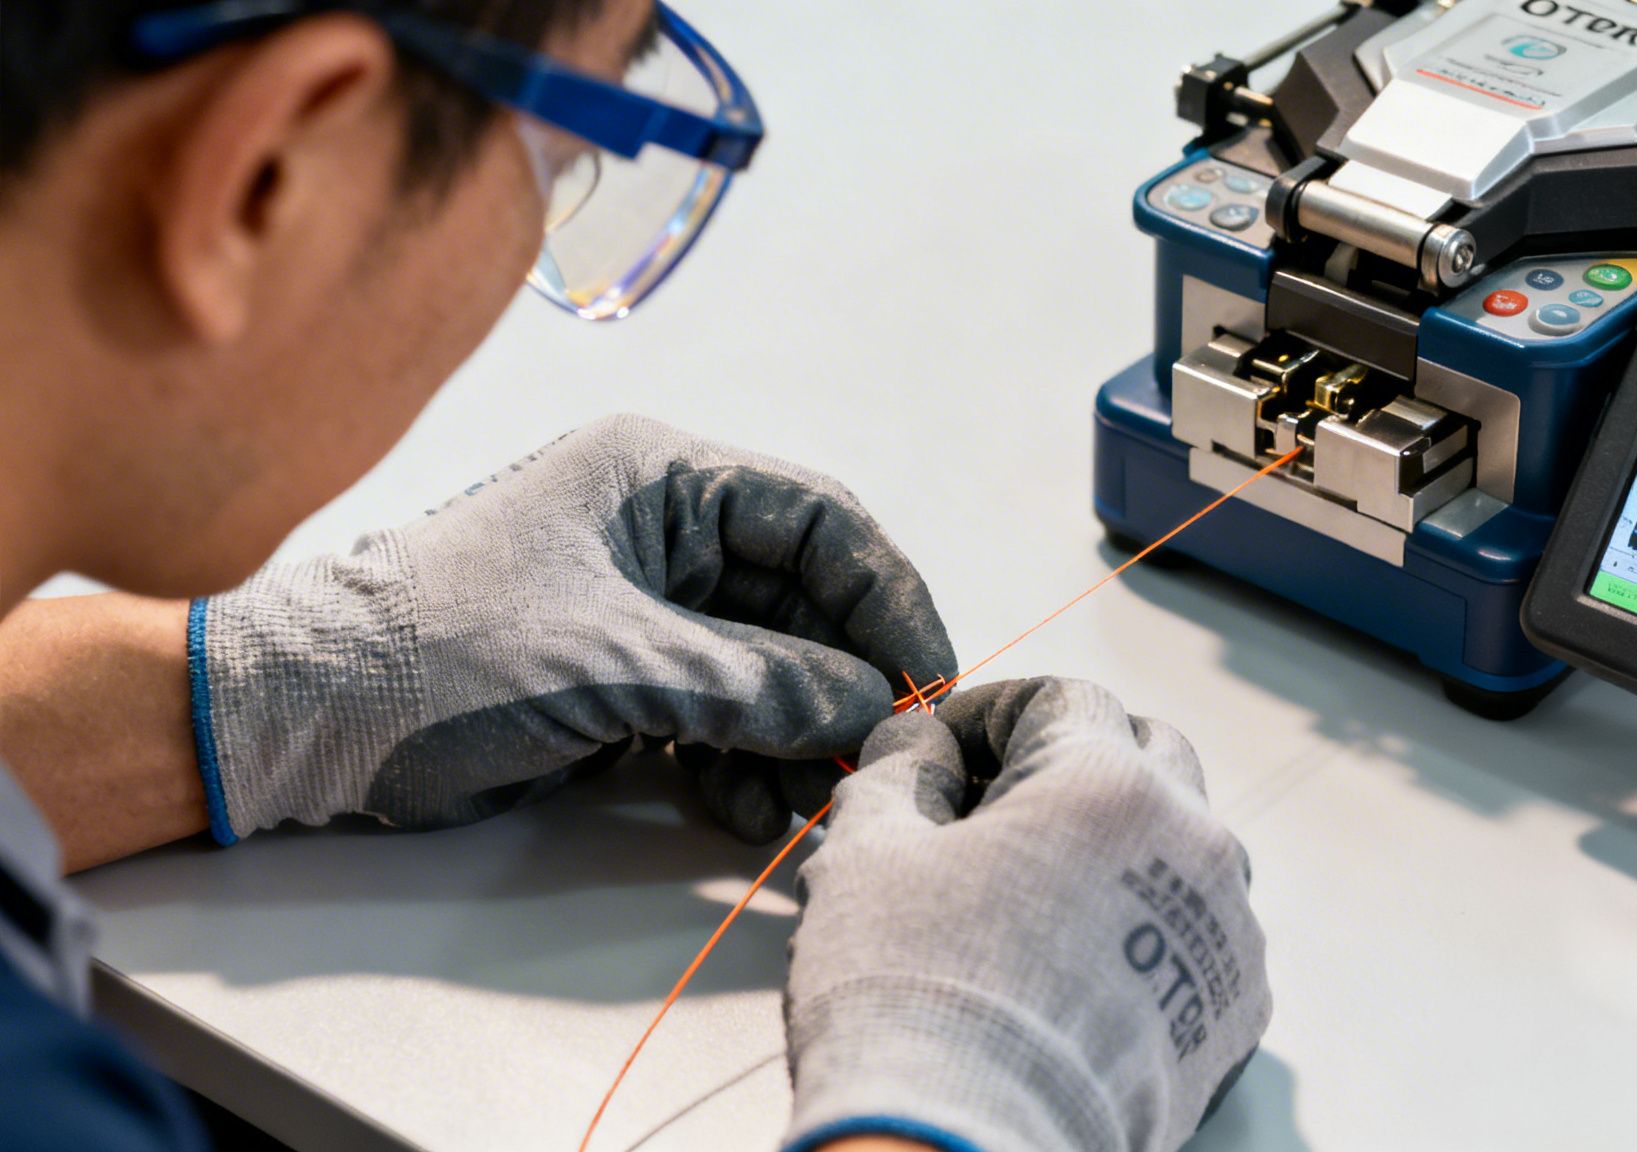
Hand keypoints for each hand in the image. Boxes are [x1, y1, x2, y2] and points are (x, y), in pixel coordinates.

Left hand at [190, 414, 954, 841]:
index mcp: (662, 479)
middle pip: (802, 600)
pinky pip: (720, 712)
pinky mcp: (622, 677)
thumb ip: (754, 682)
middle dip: (842, 682)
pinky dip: (745, 760)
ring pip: (767, 665)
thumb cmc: (443, 652)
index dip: (886, 597)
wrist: (303, 718)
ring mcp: (644, 607)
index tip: (926, 680)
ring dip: (798, 734)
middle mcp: (665, 532)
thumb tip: (872, 708)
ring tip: (810, 802)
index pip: (818, 521)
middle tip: (878, 759)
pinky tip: (753, 810)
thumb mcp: (614, 662)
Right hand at [783, 679, 1270, 1151]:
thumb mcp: (869, 851)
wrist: (965, 1151)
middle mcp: (1190, 840)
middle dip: (1073, 762)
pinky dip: (1150, 933)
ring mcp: (1225, 931)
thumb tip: (923, 746)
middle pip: (1145, 754)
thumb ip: (902, 769)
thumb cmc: (911, 997)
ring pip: (1182, 847)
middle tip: (996, 810)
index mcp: (1107, 782)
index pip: (1060, 698)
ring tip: (1039, 897)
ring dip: (1120, 846)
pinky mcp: (1235, 1012)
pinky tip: (1082, 971)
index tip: (942, 752)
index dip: (989, 714)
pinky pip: (1199, 939)